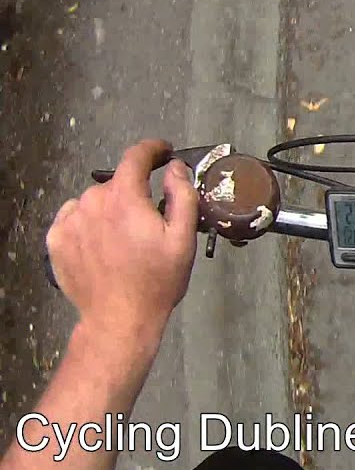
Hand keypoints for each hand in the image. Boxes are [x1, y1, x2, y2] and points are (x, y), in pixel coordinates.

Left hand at [46, 139, 198, 344]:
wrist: (118, 319)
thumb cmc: (157, 280)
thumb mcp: (183, 238)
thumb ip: (182, 196)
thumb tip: (175, 167)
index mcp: (125, 198)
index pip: (136, 157)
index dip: (153, 149)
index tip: (165, 153)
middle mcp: (92, 202)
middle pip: (117, 183)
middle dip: (135, 192)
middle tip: (150, 218)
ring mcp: (70, 221)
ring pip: (94, 200)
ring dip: (111, 208)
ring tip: (125, 236)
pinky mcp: (56, 240)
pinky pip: (74, 217)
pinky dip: (88, 222)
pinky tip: (101, 243)